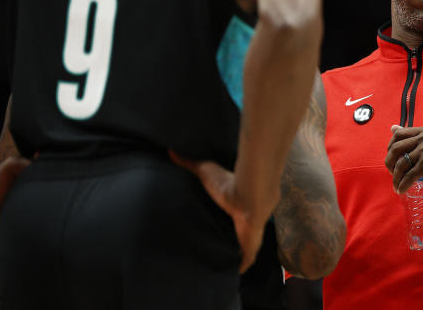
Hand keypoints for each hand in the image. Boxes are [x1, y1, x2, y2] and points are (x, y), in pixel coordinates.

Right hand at [169, 150, 266, 272]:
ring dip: (234, 254)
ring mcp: (249, 235)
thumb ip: (190, 163)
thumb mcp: (206, 171)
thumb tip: (172, 150)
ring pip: (241, 249)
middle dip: (228, 238)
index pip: (230, 217)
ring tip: (221, 261)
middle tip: (213, 246)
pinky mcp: (250, 247)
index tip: (214, 224)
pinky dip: (241, 267)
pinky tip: (235, 272)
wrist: (249, 194)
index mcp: (235, 207)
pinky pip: (246, 261)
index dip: (223, 221)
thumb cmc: (229, 182)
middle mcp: (243, 221)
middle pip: (236, 233)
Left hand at [385, 125, 422, 196]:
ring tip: (397, 184)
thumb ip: (411, 137)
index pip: (398, 135)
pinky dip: (402, 185)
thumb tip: (392, 127)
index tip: (392, 159)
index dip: (390, 147)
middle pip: (396, 148)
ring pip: (401, 164)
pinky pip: (408, 176)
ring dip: (396, 177)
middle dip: (389, 162)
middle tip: (392, 173)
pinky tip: (401, 190)